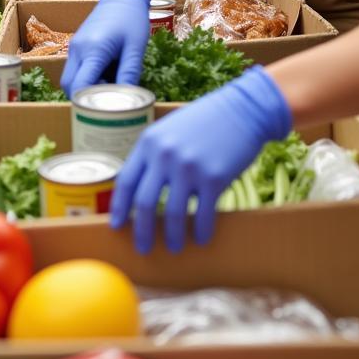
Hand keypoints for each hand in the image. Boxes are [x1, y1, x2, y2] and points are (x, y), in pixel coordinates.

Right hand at [60, 0, 158, 96]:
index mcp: (93, 51)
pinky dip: (86, 77)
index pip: (79, 86)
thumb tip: (126, 99)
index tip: (105, 111)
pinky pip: (75, 68)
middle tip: (107, 102)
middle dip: (83, 98)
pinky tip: (106, 74)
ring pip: (70, 77)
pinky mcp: (76, 45)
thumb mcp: (136, 48)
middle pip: (68, 85)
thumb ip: (129, 73)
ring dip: (85, 87)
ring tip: (110, 86)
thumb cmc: (132, 20)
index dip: (88, 103)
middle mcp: (78, 49)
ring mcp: (74, 46)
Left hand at [110, 65, 291, 252]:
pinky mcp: (214, 178)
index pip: (126, 181)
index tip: (116, 226)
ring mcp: (189, 167)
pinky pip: (203, 214)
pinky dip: (201, 231)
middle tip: (142, 248)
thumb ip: (154, 155)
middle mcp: (164, 155)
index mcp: (149, 142)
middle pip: (144, 203)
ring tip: (173, 247)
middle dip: (141, 231)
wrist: (242, 110)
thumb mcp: (169, 130)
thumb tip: (141, 189)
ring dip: (172, 236)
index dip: (119, 207)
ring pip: (172, 214)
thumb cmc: (204, 121)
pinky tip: (201, 239)